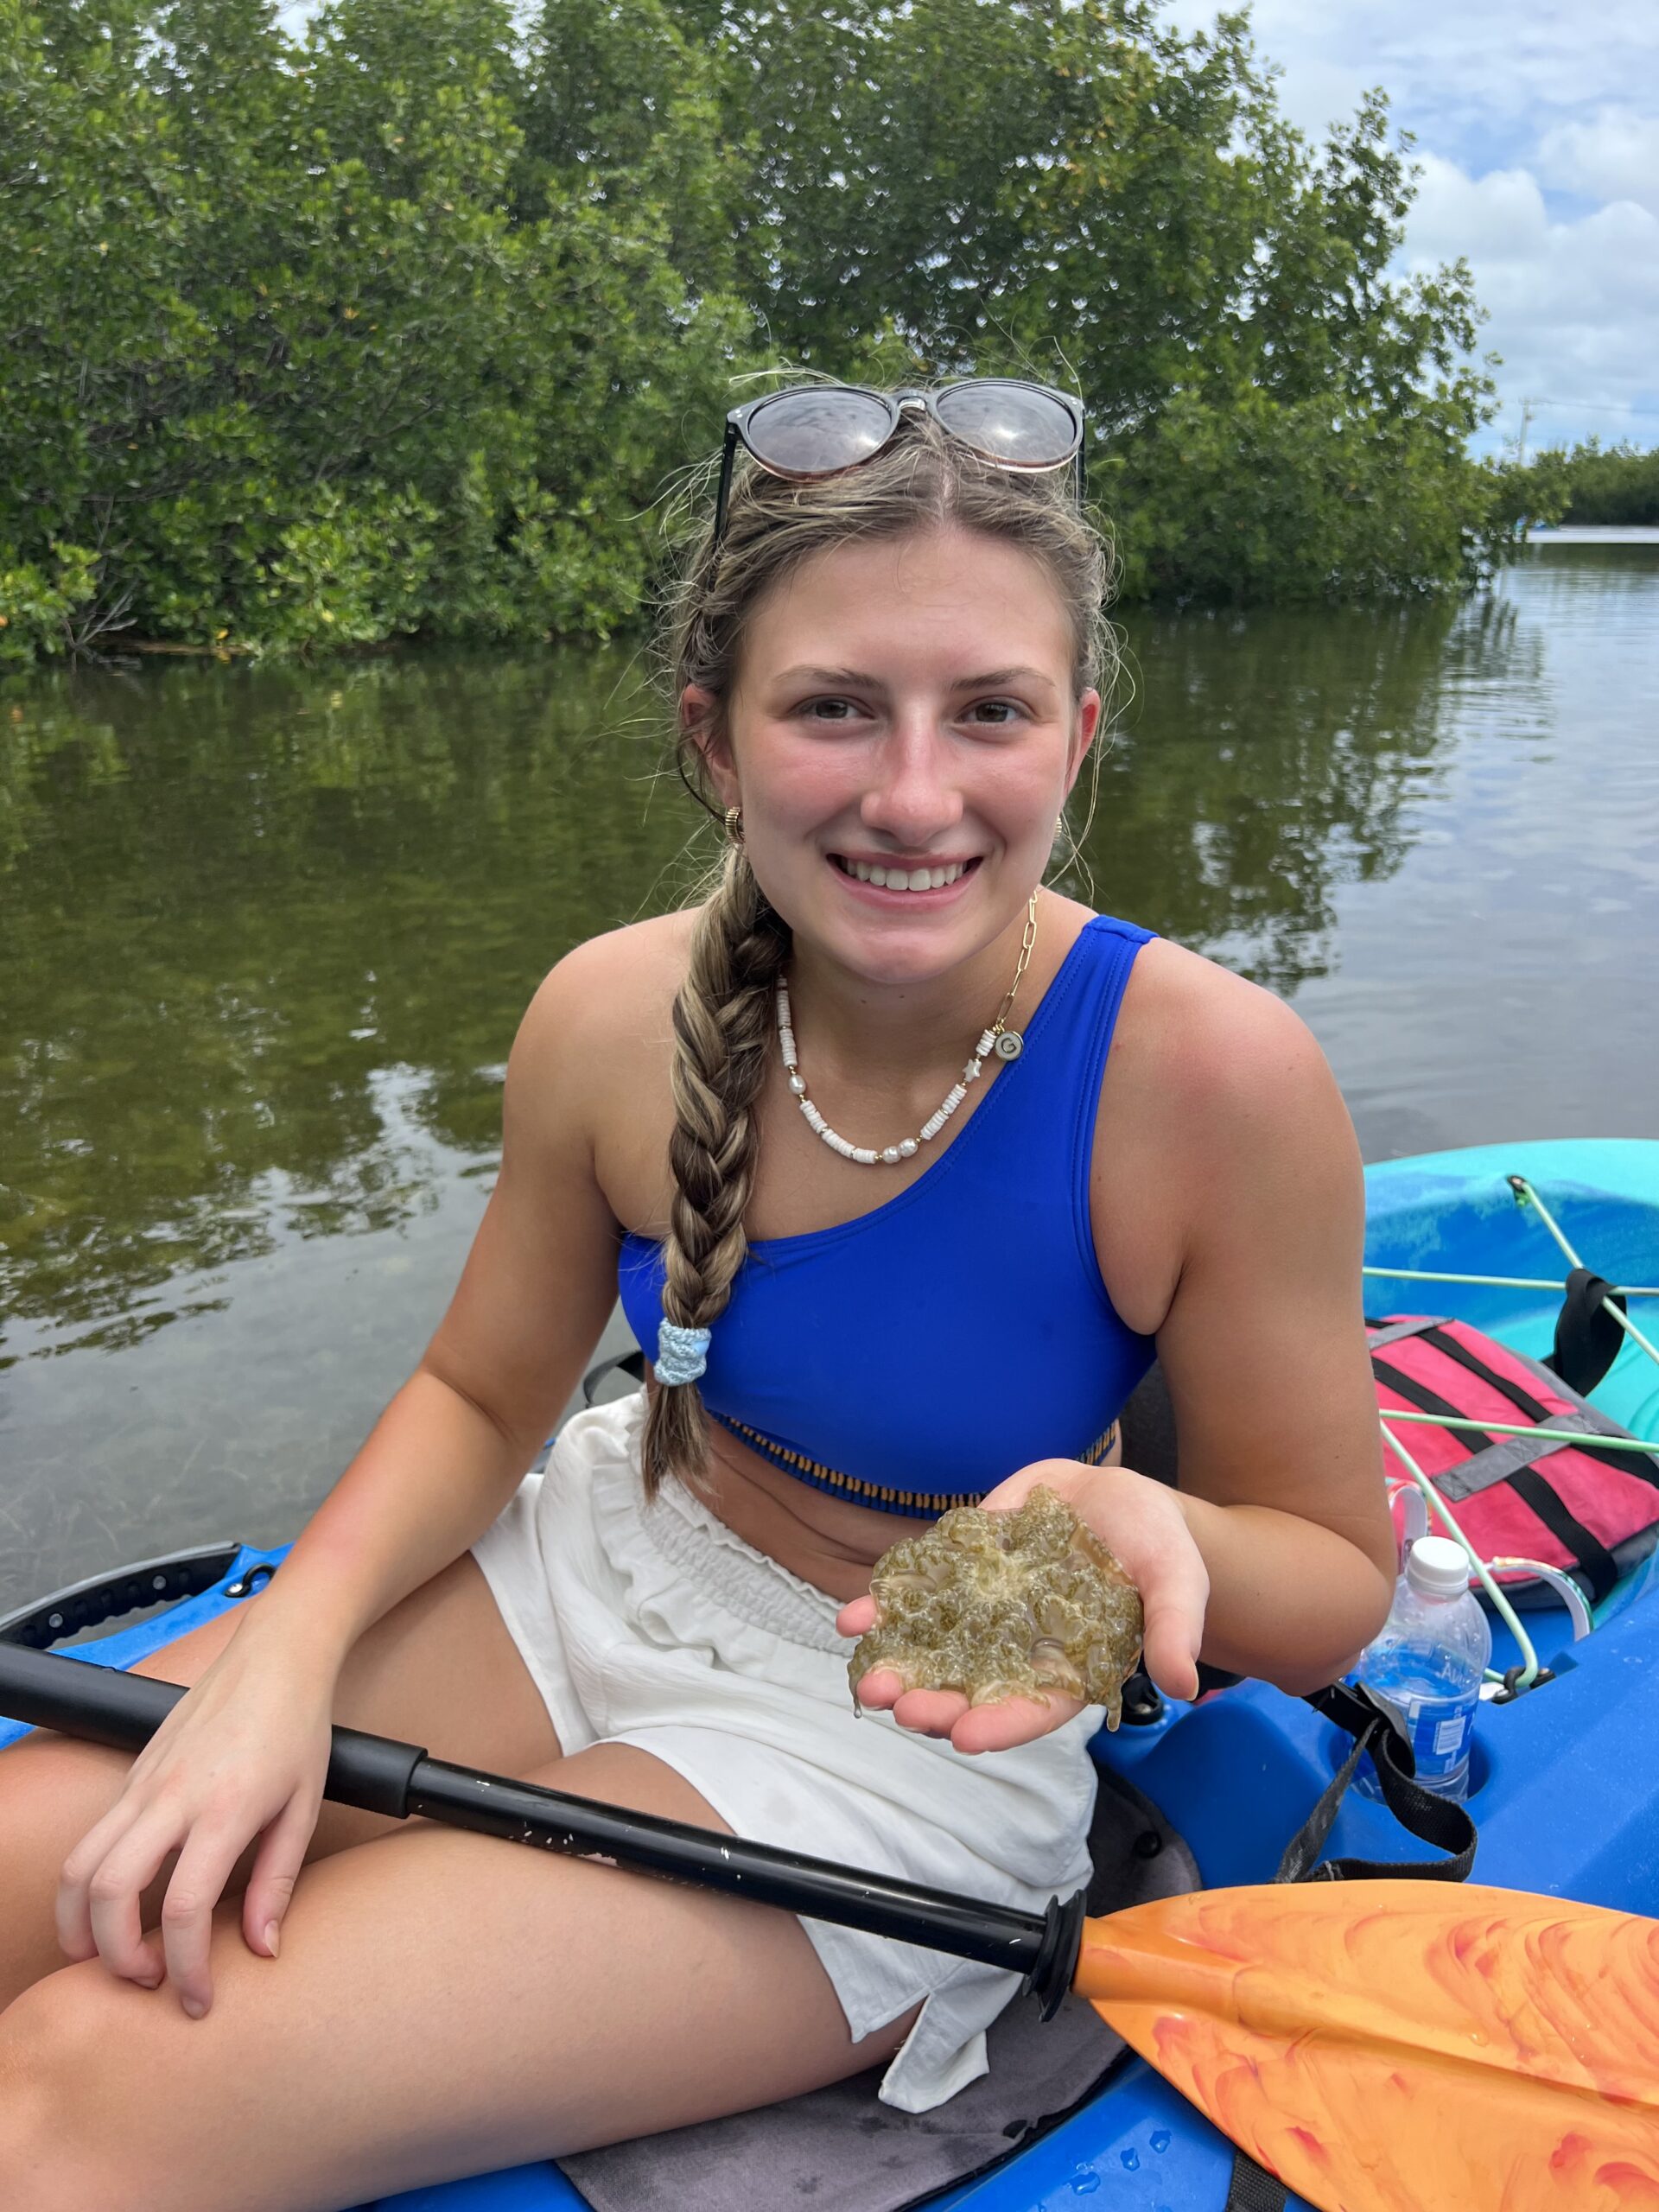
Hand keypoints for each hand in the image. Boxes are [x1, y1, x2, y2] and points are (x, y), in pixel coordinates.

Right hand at [56, 1621, 335, 2017]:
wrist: (275, 1656)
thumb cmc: (297, 1727)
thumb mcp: (304, 1807)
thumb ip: (278, 1882)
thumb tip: (262, 1948)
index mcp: (224, 1809)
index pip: (184, 1909)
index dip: (186, 1968)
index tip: (199, 1999)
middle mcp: (172, 1797)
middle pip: (109, 1892)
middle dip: (114, 1954)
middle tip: (147, 1981)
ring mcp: (144, 1783)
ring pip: (79, 1865)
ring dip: (79, 1923)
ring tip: (106, 1957)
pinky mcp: (133, 1775)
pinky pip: (92, 1838)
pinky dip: (87, 1884)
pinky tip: (114, 1907)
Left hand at [837, 1459, 1209, 1755]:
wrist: (1120, 1497)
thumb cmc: (1158, 1547)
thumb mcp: (1177, 1580)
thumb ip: (1173, 1628)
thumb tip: (1185, 1684)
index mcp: (1071, 1666)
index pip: (1034, 1709)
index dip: (1000, 1725)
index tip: (964, 1737)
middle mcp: (1021, 1647)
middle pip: (974, 1686)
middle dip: (934, 1700)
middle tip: (897, 1706)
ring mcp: (987, 1610)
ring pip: (936, 1647)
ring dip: (898, 1662)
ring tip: (864, 1675)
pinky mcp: (966, 1571)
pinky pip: (922, 1593)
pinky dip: (886, 1606)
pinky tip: (852, 1618)